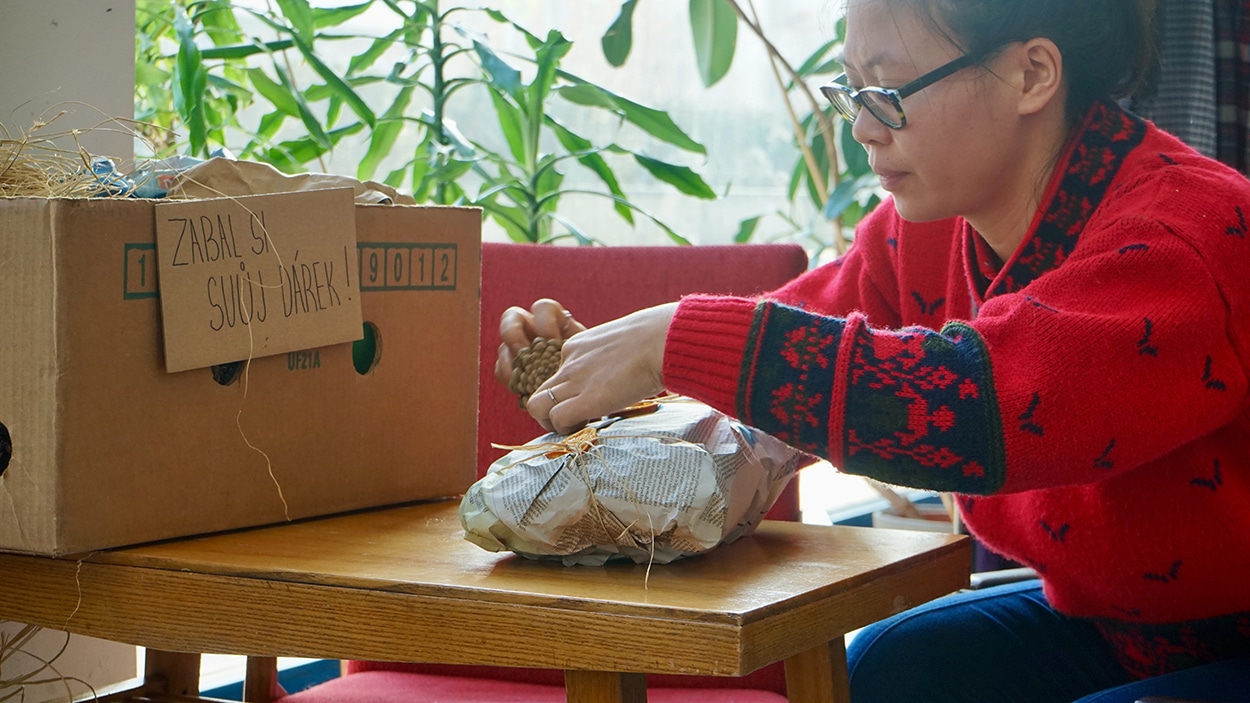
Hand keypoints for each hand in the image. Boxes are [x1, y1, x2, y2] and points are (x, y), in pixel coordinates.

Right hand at [494, 298, 586, 386]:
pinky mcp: (514, 369)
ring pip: (503, 346)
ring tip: (524, 378)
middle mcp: (533, 330)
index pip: (543, 308)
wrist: (585, 386)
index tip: (556, 342)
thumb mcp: (588, 355)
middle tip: (525, 353)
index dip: (545, 322)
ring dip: (510, 362)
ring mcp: (520, 348)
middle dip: (514, 334)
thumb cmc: (590, 367)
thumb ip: (579, 351)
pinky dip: (510, 379)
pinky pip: (501, 370)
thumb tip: (570, 357)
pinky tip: (524, 389)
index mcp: (554, 320)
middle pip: (511, 317)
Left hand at [527, 302, 676, 433]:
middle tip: (574, 420)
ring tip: (576, 427)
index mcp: (577, 346)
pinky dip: (566, 429)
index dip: (569, 393)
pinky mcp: (586, 400)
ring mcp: (575, 380)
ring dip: (552, 423)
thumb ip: (614, 357)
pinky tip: (587, 426)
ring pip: (537, 407)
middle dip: (550, 411)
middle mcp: (569, 362)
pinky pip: (557, 419)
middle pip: (540, 391)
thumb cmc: (656, 338)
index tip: (588, 401)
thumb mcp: (624, 342)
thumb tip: (624, 371)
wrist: (663, 338)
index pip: (558, 376)